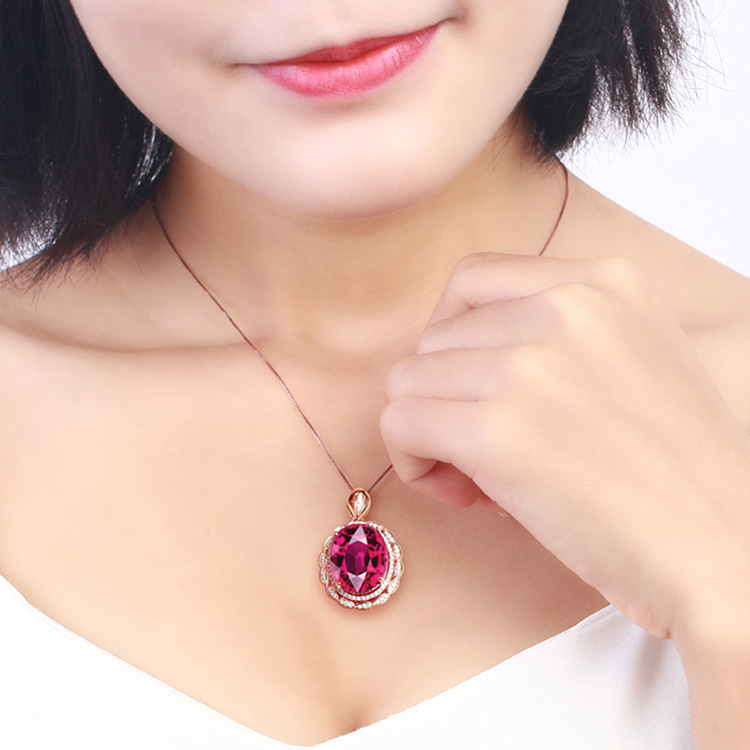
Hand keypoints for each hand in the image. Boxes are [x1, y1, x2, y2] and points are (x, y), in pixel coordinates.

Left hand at [380, 253, 749, 645]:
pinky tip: (462, 493)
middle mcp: (567, 308)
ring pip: (408, 380)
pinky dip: (415, 461)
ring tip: (479, 477)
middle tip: (483, 451)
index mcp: (604, 283)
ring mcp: (531, 366)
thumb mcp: (631, 358)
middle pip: (435, 338)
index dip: (456, 340)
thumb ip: (555, 334)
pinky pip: (399, 423)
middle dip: (445, 394)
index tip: (476, 388)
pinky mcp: (500, 431)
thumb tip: (448, 358)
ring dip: (428, 431)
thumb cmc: (672, 471)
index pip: (472, 281)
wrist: (721, 551)